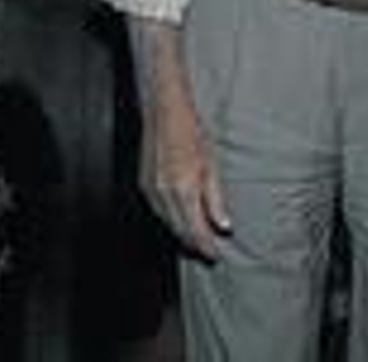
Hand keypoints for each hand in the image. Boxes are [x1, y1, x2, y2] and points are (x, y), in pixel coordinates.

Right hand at [138, 77, 231, 260]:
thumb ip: (216, 199)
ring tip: (197, 239)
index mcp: (184, 190)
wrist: (165, 112)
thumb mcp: (212, 165)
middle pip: (180, 231)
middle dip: (194, 244)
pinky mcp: (144, 185)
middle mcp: (165, 194)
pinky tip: (180, 218)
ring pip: (167, 223)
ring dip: (182, 233)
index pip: (195, 231)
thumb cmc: (191, 132)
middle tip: (208, 252)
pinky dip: (170, 219)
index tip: (215, 254)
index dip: (206, 247)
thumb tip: (223, 225)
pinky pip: (158, 211)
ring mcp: (151, 190)